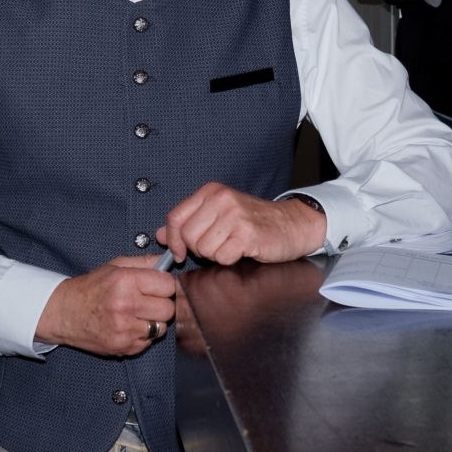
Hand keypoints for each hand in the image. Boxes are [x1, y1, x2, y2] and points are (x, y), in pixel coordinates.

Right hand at [35, 255, 175, 356]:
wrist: (65, 313)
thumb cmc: (91, 288)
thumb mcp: (115, 266)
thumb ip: (144, 262)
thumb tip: (168, 261)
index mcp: (126, 281)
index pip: (168, 285)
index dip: (165, 285)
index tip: (159, 286)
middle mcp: (126, 306)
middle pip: (168, 309)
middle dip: (162, 304)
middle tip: (149, 301)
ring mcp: (124, 329)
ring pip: (161, 328)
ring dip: (153, 322)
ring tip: (138, 315)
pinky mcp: (123, 347)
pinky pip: (148, 342)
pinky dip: (142, 336)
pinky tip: (129, 327)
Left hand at [156, 182, 326, 266]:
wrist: (291, 224)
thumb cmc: (254, 222)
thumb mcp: (218, 215)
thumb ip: (189, 222)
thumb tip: (159, 234)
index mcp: (210, 191)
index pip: (175, 217)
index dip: (172, 239)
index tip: (178, 252)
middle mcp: (221, 199)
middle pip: (187, 236)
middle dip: (198, 249)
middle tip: (216, 246)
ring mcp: (235, 215)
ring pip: (203, 249)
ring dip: (215, 255)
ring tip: (231, 246)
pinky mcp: (247, 234)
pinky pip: (222, 257)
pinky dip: (229, 260)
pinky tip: (241, 251)